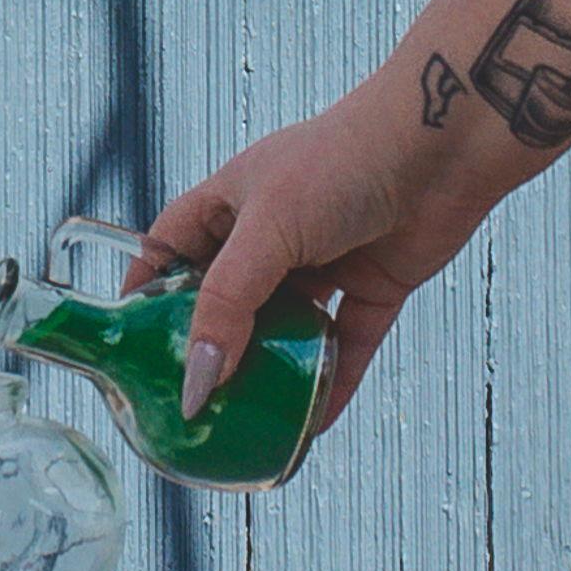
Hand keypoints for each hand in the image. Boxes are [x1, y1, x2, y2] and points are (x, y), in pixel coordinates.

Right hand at [142, 80, 507, 461]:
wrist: (442, 144)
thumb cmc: (342, 162)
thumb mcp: (267, 231)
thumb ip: (228, 307)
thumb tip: (197, 384)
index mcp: (231, 202)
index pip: (171, 249)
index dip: (147, 289)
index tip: (128, 340)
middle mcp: (273, 232)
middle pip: (228, 299)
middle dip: (210, 348)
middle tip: (187, 401)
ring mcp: (325, 260)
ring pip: (287, 328)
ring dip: (271, 373)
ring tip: (244, 427)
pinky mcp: (374, 284)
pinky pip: (345, 344)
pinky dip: (331, 381)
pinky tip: (314, 426)